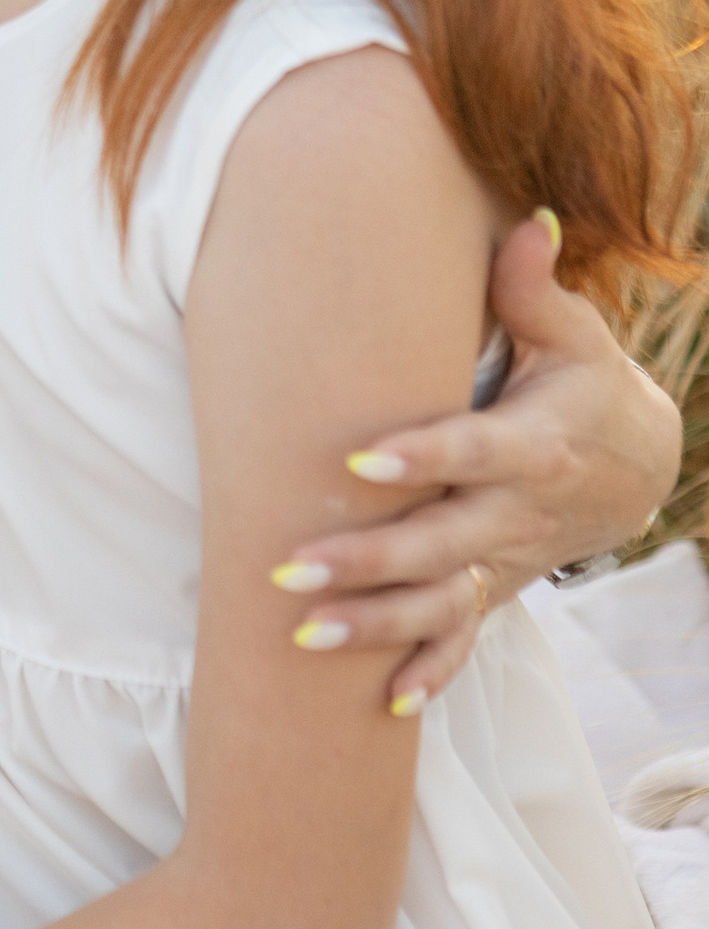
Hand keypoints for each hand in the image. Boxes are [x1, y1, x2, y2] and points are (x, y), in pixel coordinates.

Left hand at [271, 214, 679, 711]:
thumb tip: (529, 223)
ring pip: (442, 601)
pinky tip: (385, 704)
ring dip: (376, 625)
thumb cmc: (581, 381)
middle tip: (291, 569)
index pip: (474, 450)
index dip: (424, 456)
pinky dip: (432, 671)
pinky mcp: (500, 587)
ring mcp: (508, 559)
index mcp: (535, 442)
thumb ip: (532, 289)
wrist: (636, 465)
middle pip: (442, 542)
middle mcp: (520, 512)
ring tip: (304, 639)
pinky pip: (466, 637)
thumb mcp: (570, 334)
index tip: (361, 460)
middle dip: (370, 560)